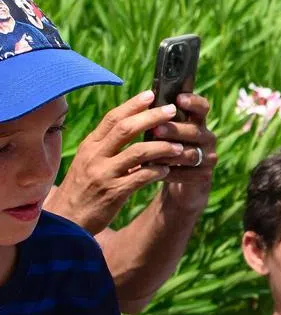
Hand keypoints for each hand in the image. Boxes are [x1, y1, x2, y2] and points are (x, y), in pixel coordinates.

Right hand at [45, 91, 193, 233]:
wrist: (66, 220)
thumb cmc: (82, 188)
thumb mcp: (88, 162)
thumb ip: (107, 146)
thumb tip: (132, 125)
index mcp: (90, 145)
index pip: (112, 118)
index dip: (133, 105)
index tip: (151, 94)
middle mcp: (95, 156)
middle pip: (126, 129)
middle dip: (151, 117)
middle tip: (172, 111)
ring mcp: (104, 174)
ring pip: (138, 152)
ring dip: (162, 147)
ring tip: (180, 146)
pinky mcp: (113, 193)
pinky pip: (140, 178)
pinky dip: (157, 172)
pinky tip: (168, 171)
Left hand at [155, 93, 217, 208]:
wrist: (179, 185)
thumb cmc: (166, 152)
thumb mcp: (164, 135)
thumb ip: (160, 120)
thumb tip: (143, 100)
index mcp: (198, 123)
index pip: (202, 108)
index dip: (193, 102)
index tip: (179, 99)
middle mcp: (207, 138)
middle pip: (195, 131)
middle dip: (175, 130)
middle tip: (156, 130)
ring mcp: (209, 157)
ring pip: (191, 154)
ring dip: (170, 154)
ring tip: (150, 155)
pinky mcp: (205, 176)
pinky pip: (188, 174)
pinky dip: (170, 173)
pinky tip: (153, 172)